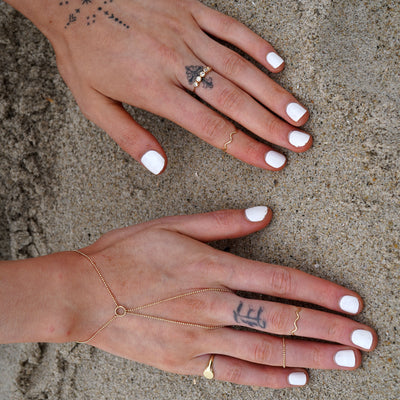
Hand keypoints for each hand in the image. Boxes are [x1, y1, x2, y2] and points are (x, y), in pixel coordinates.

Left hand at [8, 0, 311, 173]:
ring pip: (239, 67)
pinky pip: (230, 27)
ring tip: (299, 115)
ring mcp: (187, 33)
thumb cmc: (83, 54)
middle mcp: (178, 63)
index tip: (272, 162)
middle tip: (301, 144)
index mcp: (156, 90)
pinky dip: (256, 45)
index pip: (211, 127)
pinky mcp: (190, 9)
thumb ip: (129, 137)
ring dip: (273, 93)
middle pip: (234, 101)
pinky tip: (278, 64)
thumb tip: (160, 167)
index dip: (244, 147)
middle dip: (271, 126)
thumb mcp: (93, 103)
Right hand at [59, 207, 375, 387]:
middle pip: (283, 319)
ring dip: (311, 355)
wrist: (86, 294)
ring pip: (267, 350)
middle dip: (329, 329)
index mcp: (212, 267)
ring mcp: (201, 337)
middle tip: (365, 338)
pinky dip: (270, 377)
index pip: (281, 281)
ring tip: (345, 360)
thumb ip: (222, 221)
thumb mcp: (172, 224)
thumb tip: (263, 214)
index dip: (320, 292)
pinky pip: (236, 372)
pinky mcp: (186, 361)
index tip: (351, 301)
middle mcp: (214, 305)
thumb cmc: (127, 253)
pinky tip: (298, 379)